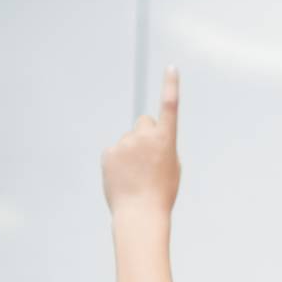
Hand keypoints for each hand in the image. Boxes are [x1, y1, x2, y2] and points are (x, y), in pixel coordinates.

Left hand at [102, 67, 180, 216]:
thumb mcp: (172, 168)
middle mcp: (144, 136)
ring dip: (131, 153)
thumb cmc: (161, 194)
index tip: (171, 68)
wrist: (139, 214)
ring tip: (135, 177)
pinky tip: (123, 178)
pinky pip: (114, 152)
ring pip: (128, 140)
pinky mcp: (109, 152)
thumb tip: (148, 140)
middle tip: (146, 160)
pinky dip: (118, 162)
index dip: (171, 86)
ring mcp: (125, 143)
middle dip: (144, 135)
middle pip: (143, 122)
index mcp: (165, 140)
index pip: (169, 106)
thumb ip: (162, 148)